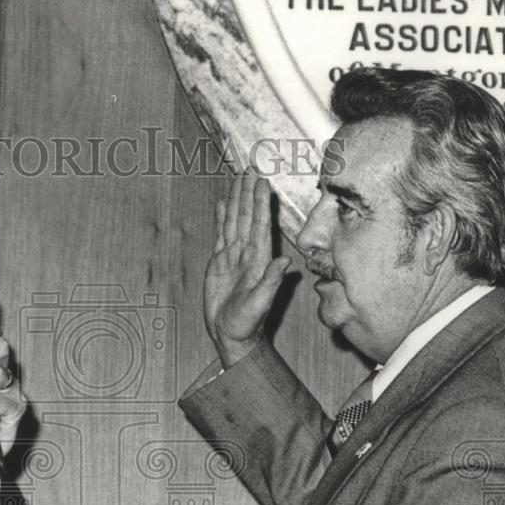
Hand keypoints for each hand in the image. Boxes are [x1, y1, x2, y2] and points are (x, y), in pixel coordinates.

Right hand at [204, 171, 290, 366]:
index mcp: (257, 259)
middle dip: (248, 192)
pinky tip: (221, 204)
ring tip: (238, 178)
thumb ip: (271, 282)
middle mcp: (247, 253)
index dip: (260, 203)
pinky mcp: (219, 262)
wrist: (232, 335)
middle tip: (250, 168)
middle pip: (247, 216)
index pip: (259, 224)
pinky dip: (221, 218)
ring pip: (235, 221)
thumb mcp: (260, 304)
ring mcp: (233, 256)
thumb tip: (285, 262)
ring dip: (237, 199)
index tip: (261, 182)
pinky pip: (221, 234)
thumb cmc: (247, 323)